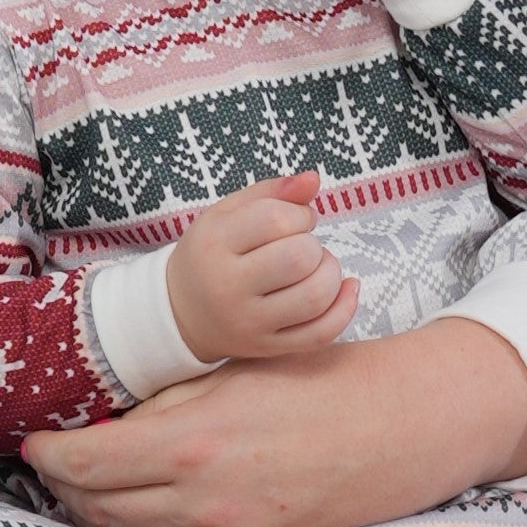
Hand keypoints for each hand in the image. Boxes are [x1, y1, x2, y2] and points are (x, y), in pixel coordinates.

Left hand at [27, 318, 526, 526]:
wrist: (397, 431)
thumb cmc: (314, 384)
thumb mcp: (228, 375)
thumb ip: (160, 405)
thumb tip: (101, 423)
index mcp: (189, 446)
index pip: (84, 464)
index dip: (48, 454)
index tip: (34, 440)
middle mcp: (200, 505)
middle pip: (95, 508)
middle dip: (62, 484)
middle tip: (51, 462)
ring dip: (95, 516)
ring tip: (83, 488)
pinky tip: (135, 516)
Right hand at [163, 172, 359, 365]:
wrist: (180, 313)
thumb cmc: (210, 254)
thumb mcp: (226, 215)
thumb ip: (271, 193)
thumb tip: (314, 178)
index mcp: (214, 245)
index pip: (276, 220)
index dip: (298, 214)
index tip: (294, 220)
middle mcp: (228, 287)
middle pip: (298, 258)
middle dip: (312, 245)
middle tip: (300, 245)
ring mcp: (249, 323)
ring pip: (315, 296)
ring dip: (330, 273)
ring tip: (315, 266)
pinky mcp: (267, 348)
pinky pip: (321, 333)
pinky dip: (344, 308)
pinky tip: (346, 288)